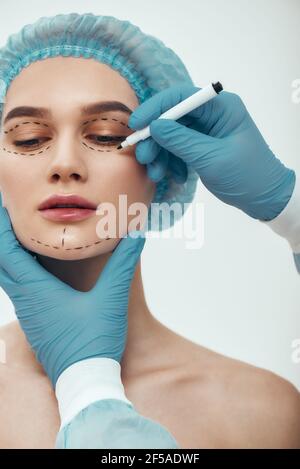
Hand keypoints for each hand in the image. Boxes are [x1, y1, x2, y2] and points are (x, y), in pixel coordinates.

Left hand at [0, 195, 144, 386]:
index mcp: (37, 291)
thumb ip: (123, 264)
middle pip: (2, 263)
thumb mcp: (111, 299)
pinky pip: (18, 291)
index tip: (6, 206)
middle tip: (12, 217)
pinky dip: (18, 272)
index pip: (8, 251)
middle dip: (3, 238)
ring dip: (10, 255)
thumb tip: (136, 234)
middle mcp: (25, 300)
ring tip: (22, 236)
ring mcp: (28, 314)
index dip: (4, 227)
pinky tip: (36, 270)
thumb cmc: (94, 342)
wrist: (84, 383)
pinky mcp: (34, 324)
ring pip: (8, 278)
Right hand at [129, 84, 294, 220]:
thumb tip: (154, 126)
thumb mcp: (211, 158)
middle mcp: (212, 115)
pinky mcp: (202, 148)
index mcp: (221, 107)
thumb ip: (181, 141)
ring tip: (157, 174)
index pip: (181, 97)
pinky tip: (178, 177)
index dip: (155, 108)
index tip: (137, 125)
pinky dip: (173, 163)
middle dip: (155, 138)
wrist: (265, 198)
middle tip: (144, 157)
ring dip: (161, 154)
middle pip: (173, 118)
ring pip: (172, 136)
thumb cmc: (246, 175)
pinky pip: (179, 150)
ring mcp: (206, 132)